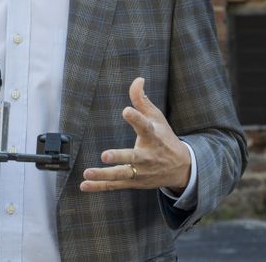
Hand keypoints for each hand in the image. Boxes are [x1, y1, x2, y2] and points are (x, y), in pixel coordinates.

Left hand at [80, 77, 190, 192]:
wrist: (180, 169)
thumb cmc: (164, 138)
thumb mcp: (157, 117)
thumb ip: (142, 100)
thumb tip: (137, 79)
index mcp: (153, 137)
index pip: (144, 126)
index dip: (136, 118)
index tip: (126, 111)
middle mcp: (147, 156)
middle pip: (133, 158)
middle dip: (119, 157)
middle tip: (105, 155)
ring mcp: (140, 172)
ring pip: (121, 174)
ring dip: (104, 175)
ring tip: (87, 172)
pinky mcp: (134, 182)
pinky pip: (115, 185)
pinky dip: (99, 186)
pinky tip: (84, 185)